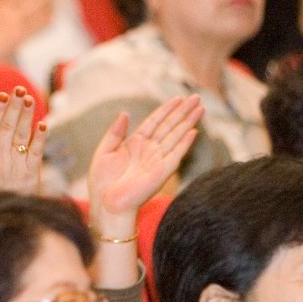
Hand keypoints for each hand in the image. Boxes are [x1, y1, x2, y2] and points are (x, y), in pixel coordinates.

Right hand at [0, 87, 45, 195]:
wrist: (2, 217)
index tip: (2, 95)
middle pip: (7, 127)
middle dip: (14, 107)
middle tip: (19, 90)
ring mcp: (16, 165)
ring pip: (22, 135)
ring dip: (26, 116)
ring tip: (30, 99)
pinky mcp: (31, 173)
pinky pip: (36, 152)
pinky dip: (40, 137)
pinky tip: (43, 124)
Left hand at [87, 96, 200, 218]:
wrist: (106, 204)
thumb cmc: (102, 182)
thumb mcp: (104, 152)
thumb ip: (115, 133)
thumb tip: (124, 113)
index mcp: (135, 144)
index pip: (154, 122)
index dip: (166, 110)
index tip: (178, 98)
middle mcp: (149, 150)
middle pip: (169, 126)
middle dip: (182, 112)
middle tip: (196, 97)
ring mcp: (157, 160)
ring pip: (175, 136)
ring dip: (188, 122)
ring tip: (200, 108)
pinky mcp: (162, 172)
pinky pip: (176, 154)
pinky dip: (184, 143)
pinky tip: (193, 131)